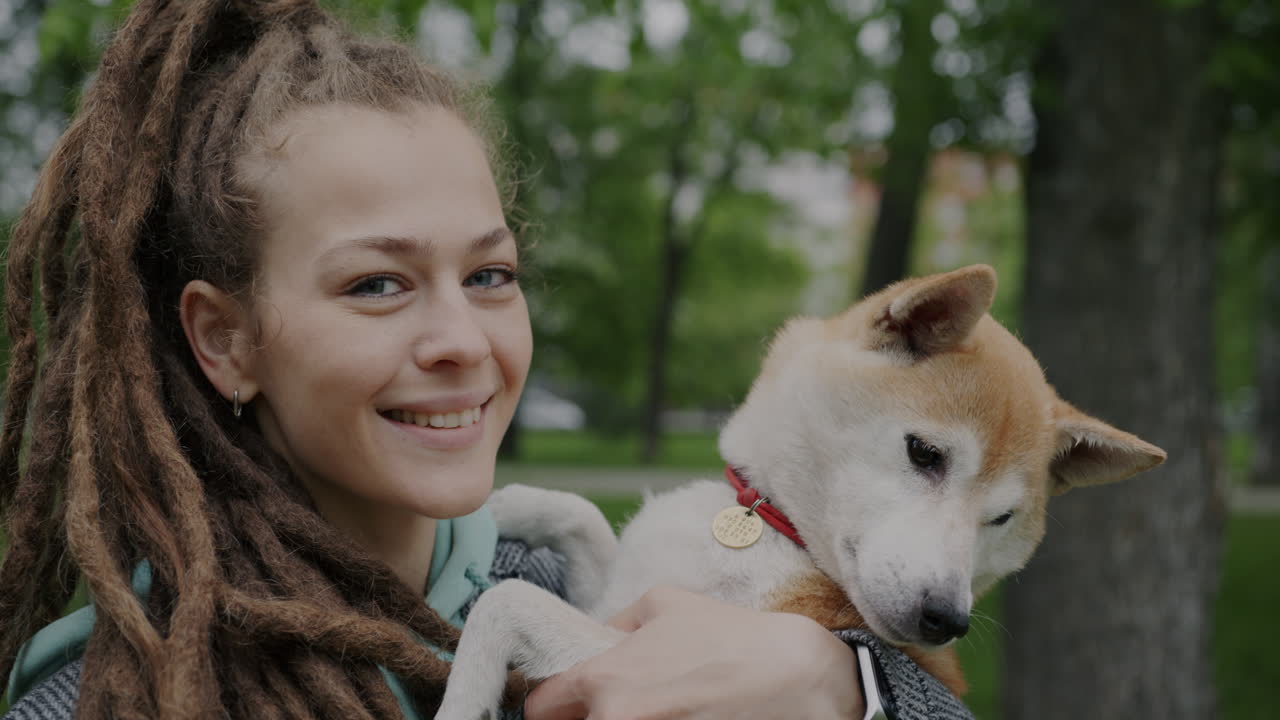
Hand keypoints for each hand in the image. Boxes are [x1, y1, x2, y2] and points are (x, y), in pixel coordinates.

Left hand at [523, 585, 864, 719]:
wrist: (795, 677)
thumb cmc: (729, 637)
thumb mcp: (664, 603)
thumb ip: (614, 623)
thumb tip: (593, 640)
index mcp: (604, 679)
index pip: (541, 709)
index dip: (552, 706)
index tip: (565, 706)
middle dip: (591, 718)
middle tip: (628, 704)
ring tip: (665, 710)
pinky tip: (687, 719)